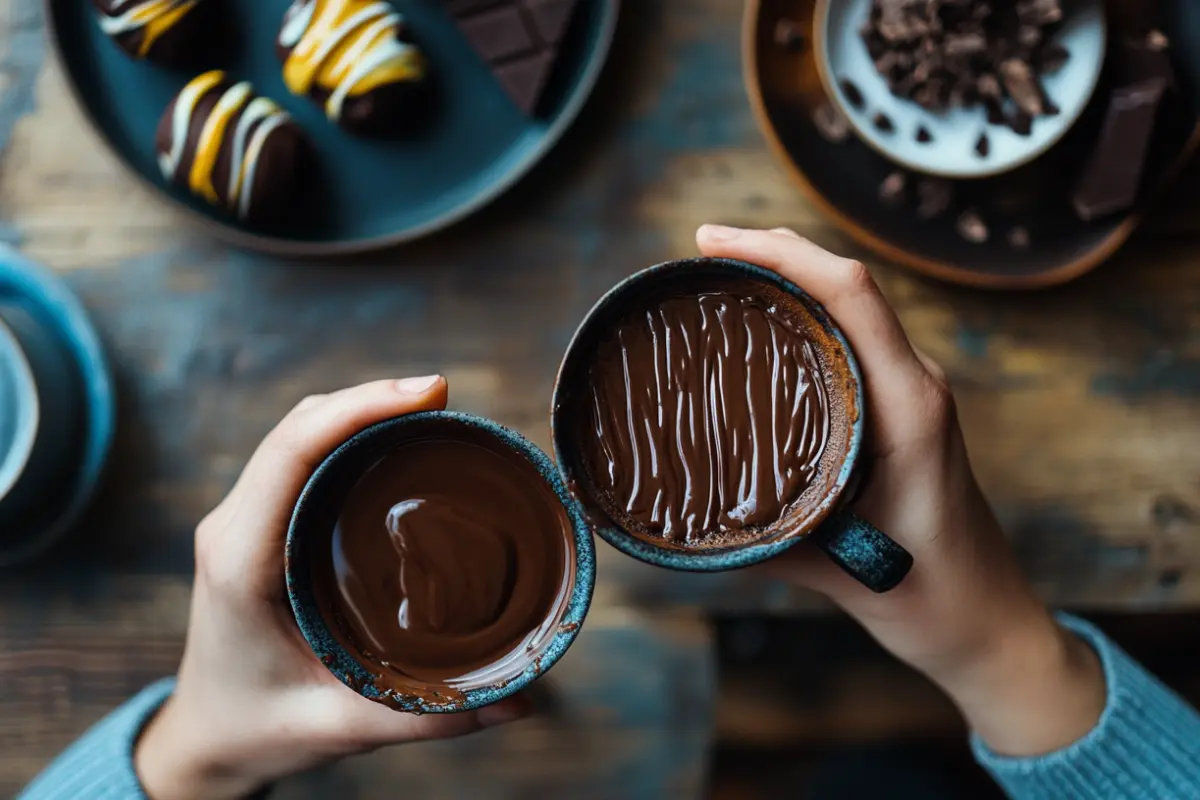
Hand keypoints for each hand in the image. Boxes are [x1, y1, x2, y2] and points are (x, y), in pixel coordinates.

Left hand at [135, 377, 530, 799]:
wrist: (207, 741)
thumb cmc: (259, 731)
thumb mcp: (340, 727)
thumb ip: (428, 714)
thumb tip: (520, 700)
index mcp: (242, 563)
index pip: (293, 453)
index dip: (359, 408)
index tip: (429, 392)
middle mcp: (234, 528)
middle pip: (299, 426)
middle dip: (370, 396)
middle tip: (444, 395)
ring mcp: (242, 521)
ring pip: (298, 432)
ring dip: (358, 408)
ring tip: (427, 407)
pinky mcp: (258, 524)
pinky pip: (300, 454)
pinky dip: (347, 430)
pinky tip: (393, 438)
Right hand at [696, 225, 1104, 756]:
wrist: (987, 619)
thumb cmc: (929, 597)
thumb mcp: (838, 569)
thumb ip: (760, 544)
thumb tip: (675, 526)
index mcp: (910, 406)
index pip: (851, 293)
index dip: (781, 252)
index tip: (714, 243)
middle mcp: (916, 383)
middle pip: (848, 282)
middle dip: (775, 250)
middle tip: (702, 250)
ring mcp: (913, 392)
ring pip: (851, 305)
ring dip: (791, 276)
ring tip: (721, 275)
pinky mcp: (904, 408)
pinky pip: (853, 337)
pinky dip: (806, 314)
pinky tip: (763, 328)